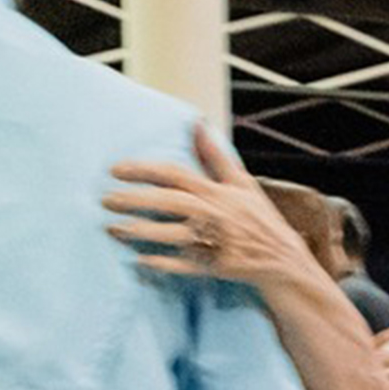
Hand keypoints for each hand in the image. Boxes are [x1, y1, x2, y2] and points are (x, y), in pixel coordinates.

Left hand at [105, 124, 314, 285]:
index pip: (174, 174)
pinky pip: (183, 265)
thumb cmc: (258, 218)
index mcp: (216, 191)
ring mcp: (213, 241)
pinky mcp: (214, 266)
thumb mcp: (241, 182)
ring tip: (114, 228)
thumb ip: (214, 155)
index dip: (143, 170)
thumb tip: (197, 123)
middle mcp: (213, 213)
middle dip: (133, 200)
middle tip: (105, 199)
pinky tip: (140, 260)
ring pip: (171, 234)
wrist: (283, 259)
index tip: (115, 170)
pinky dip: (162, 263)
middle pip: (167, 202)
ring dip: (140, 231)